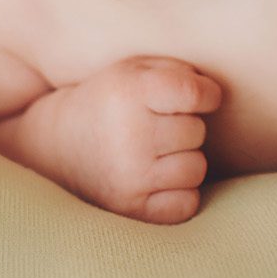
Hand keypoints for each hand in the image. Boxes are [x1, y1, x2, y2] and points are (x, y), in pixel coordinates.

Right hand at [50, 56, 221, 223]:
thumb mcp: (134, 69)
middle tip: (160, 125)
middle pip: (197, 132)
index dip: (207, 95)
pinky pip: (187, 204)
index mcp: (128, 92)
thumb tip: (218, 95)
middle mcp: (128, 135)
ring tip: (158, 151)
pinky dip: (180, 193)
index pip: (195, 94)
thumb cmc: (111, 100)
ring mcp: (129, 175)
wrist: (58, 143)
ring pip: (196, 168)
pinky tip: (159, 178)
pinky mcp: (130, 207)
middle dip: (186, 126)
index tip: (199, 97)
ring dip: (185, 159)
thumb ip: (179, 70)